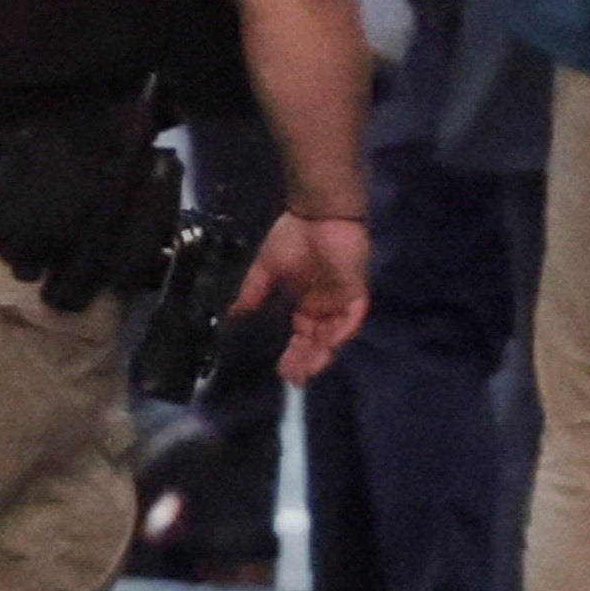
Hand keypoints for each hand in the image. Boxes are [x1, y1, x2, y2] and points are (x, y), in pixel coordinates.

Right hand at [233, 212, 371, 380]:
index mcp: (305, 303)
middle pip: (318, 342)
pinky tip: (327, 345)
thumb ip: (253, 292)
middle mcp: (324, 306)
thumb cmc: (292, 236)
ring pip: (334, 335)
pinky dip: (341, 332)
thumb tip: (234, 315)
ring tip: (307, 368)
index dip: (294, 355)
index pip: (302, 337)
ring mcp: (340, 299)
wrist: (315, 213)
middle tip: (294, 377)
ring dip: (322, 353)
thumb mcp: (265, 269)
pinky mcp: (355, 289)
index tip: (281, 371)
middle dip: (306, 361)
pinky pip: (352, 317)